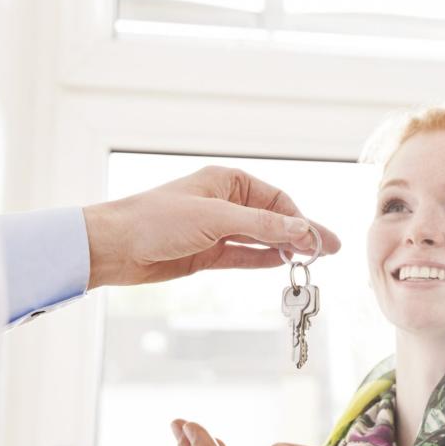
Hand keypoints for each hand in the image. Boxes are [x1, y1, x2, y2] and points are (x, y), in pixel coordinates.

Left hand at [82, 166, 340, 287]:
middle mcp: (224, 203)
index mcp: (226, 181)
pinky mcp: (207, 253)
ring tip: (313, 261)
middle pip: (273, 219)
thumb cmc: (156, 220)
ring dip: (286, 248)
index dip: (300, 219)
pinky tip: (284, 264)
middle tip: (331, 250)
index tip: (318, 239)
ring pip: (261, 239)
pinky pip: (244, 256)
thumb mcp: (216, 219)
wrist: (114, 247)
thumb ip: (262, 226)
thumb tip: (302, 230)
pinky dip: (264, 260)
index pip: (276, 199)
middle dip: (301, 234)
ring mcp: (216, 229)